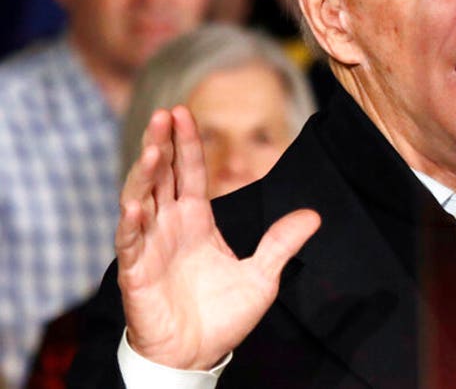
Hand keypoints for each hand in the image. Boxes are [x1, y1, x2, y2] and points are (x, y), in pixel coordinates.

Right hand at [115, 106, 320, 369]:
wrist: (199, 355)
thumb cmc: (223, 315)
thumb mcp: (263, 275)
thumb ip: (282, 242)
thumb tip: (313, 215)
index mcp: (196, 219)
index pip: (188, 171)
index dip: (185, 142)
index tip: (182, 111)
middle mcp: (169, 225)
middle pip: (161, 175)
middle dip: (160, 144)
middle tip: (164, 114)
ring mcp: (150, 246)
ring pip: (140, 199)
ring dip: (143, 174)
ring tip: (151, 149)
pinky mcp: (136, 272)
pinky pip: (130, 242)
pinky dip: (131, 223)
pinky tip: (136, 205)